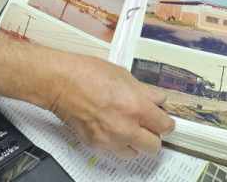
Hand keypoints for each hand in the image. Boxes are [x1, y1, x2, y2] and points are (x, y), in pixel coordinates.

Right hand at [48, 53, 174, 159]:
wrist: (60, 83)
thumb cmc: (87, 74)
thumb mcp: (123, 75)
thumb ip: (145, 91)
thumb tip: (159, 99)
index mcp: (135, 107)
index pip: (164, 126)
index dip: (166, 122)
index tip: (164, 121)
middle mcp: (125, 127)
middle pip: (154, 146)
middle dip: (154, 135)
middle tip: (148, 125)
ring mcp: (109, 139)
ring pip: (135, 153)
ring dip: (136, 142)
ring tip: (129, 128)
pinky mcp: (96, 145)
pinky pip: (116, 151)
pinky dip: (119, 143)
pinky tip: (113, 128)